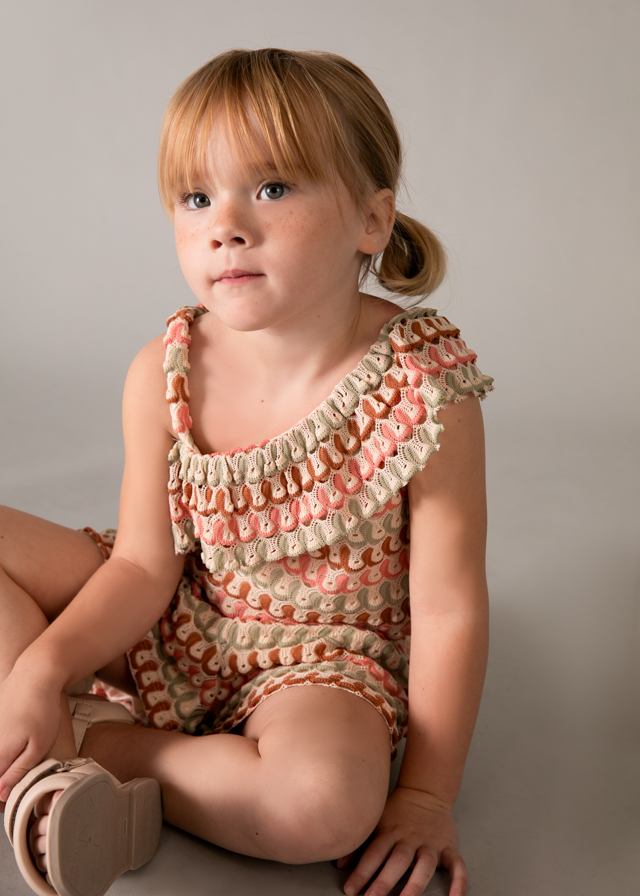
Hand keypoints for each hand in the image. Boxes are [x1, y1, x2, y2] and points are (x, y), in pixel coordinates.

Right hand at [0, 669, 62, 804]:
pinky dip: (4, 748)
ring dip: (4, 765)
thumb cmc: (41, 710)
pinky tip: (16, 743)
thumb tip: (1, 794)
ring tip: (19, 763)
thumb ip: (18, 772)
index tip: (14, 799)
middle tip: (18, 783)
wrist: (36, 674)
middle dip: (2, 782)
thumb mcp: (39, 746)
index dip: (2, 797)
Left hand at [337, 787, 465, 895]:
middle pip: (397, 861)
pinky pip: (456, 865)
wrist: (425, 792)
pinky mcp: (448, 847)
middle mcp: (410, 838)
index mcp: (390, 832)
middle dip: (384, 881)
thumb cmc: (397, 812)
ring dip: (415, 884)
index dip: (361, 872)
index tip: (350, 890)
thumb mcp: (376, 822)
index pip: (374, 853)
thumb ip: (361, 845)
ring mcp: (430, 843)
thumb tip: (340, 864)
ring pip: (424, 865)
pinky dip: (458, 881)